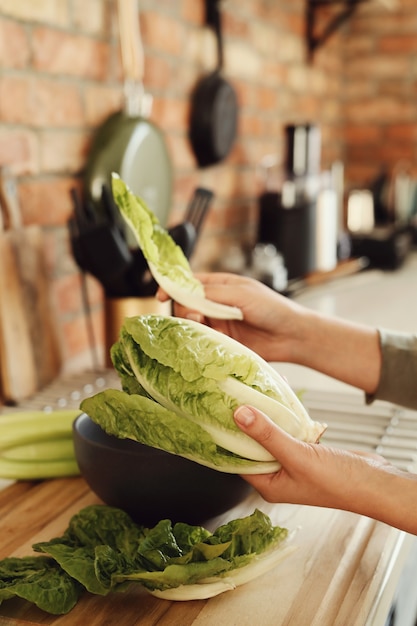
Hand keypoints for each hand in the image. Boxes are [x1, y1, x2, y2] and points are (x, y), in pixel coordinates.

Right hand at [157, 272, 302, 362]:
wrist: (292, 336)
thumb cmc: (272, 308)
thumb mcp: (242, 294)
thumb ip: (213, 294)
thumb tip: (186, 293)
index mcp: (221, 285)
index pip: (190, 283)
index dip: (173, 287)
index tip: (161, 294)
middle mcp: (216, 304)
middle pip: (187, 304)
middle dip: (186, 308)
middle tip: (197, 315)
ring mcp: (218, 324)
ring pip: (192, 323)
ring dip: (192, 324)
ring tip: (203, 326)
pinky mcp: (221, 343)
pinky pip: (202, 340)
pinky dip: (198, 340)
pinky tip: (204, 340)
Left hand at [233, 405, 393, 514]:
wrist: (374, 482)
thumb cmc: (337, 482)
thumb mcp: (297, 455)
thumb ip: (268, 435)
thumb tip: (239, 414)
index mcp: (268, 484)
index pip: (237, 459)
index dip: (226, 437)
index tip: (217, 413)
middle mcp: (277, 475)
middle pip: (252, 445)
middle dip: (245, 422)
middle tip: (233, 397)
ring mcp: (292, 462)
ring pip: (271, 434)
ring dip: (266, 415)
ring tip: (253, 391)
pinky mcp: (307, 451)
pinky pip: (288, 430)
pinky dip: (284, 415)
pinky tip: (281, 395)